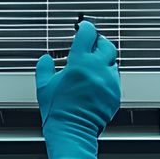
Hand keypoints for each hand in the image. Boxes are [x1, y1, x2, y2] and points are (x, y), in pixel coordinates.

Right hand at [35, 18, 121, 158]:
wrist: (72, 132)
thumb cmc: (57, 111)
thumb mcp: (44, 86)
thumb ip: (44, 67)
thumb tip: (46, 58)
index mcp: (79, 64)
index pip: (88, 34)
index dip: (86, 27)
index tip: (84, 26)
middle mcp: (97, 70)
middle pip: (106, 45)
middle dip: (99, 42)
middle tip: (92, 43)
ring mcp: (109, 82)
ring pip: (113, 62)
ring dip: (104, 60)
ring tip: (94, 65)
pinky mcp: (115, 94)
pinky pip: (115, 79)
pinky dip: (107, 76)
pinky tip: (97, 81)